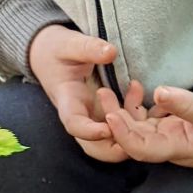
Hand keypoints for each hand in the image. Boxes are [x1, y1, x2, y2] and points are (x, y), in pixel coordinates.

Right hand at [27, 26, 145, 163]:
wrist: (50, 54)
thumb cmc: (56, 50)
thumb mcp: (69, 44)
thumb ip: (88, 48)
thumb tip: (111, 52)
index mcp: (67, 101)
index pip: (74, 124)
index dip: (90, 132)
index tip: (108, 128)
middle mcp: (79, 115)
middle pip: (93, 146)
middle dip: (114, 148)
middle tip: (138, 135)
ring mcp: (92, 117)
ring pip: (108, 141)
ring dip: (129, 133)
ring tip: (142, 106)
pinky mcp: (104, 113)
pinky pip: (119, 126)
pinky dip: (134, 117)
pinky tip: (140, 92)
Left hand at [98, 84, 192, 168]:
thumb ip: (187, 104)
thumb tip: (158, 92)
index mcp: (179, 149)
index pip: (141, 149)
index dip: (122, 134)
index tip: (109, 115)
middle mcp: (172, 146)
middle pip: (135, 138)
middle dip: (115, 118)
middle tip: (102, 92)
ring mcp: (175, 137)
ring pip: (141, 128)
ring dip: (126, 111)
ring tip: (111, 88)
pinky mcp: (179, 127)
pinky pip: (153, 120)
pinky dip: (142, 107)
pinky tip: (138, 89)